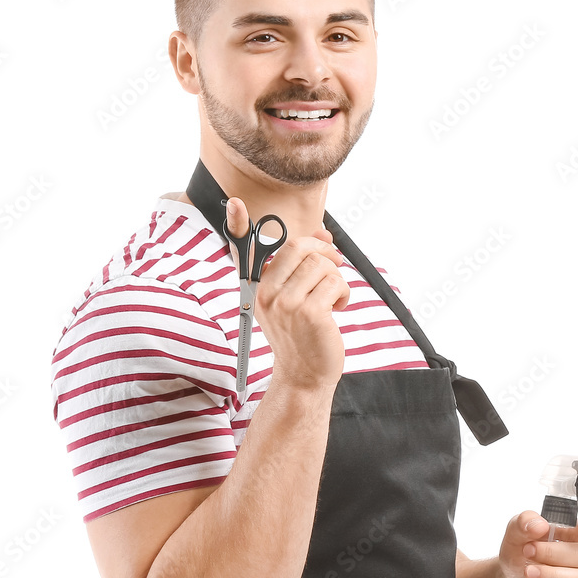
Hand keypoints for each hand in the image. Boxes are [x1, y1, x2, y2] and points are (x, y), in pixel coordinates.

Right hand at [226, 198, 349, 390]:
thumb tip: (322, 233)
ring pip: (322, 264)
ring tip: (333, 297)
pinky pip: (335, 282)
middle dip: (325, 251)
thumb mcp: (295, 296)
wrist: (305, 374)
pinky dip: (344, 293)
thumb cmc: (301, 334)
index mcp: (258, 287)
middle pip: (298, 246)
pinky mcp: (309, 313)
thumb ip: (304, 264)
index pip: (244, 251)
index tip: (234, 203)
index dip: (237, 224)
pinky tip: (337, 308)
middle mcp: (266, 293)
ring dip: (337, 279)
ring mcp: (286, 304)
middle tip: (335, 265)